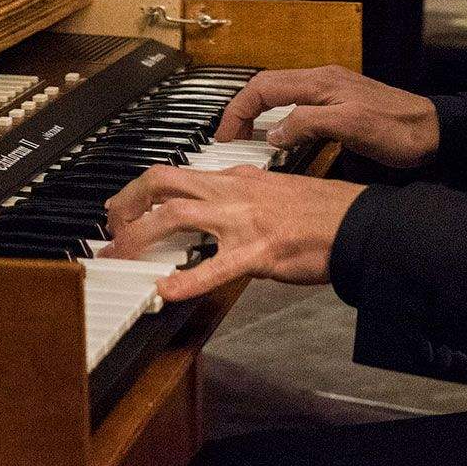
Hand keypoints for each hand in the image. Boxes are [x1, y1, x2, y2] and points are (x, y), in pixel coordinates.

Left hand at [102, 165, 367, 302]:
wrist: (356, 222)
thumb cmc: (322, 212)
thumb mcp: (273, 191)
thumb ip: (241, 197)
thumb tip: (213, 211)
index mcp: (236, 178)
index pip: (177, 174)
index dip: (141, 189)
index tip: (124, 206)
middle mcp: (232, 192)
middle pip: (162, 182)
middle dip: (126, 203)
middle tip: (110, 227)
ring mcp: (242, 220)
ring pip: (174, 216)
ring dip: (138, 236)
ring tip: (120, 257)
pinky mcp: (259, 252)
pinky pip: (213, 267)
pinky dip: (184, 281)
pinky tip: (164, 292)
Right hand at [212, 64, 440, 168]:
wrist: (435, 133)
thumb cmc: (399, 130)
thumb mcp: (350, 126)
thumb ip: (307, 124)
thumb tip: (273, 132)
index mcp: (320, 81)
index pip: (263, 86)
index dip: (238, 109)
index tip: (225, 134)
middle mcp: (322, 82)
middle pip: (268, 88)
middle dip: (243, 110)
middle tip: (228, 139)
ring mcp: (332, 93)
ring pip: (282, 97)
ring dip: (261, 116)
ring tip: (248, 141)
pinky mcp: (341, 107)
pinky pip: (299, 109)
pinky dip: (281, 122)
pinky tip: (282, 140)